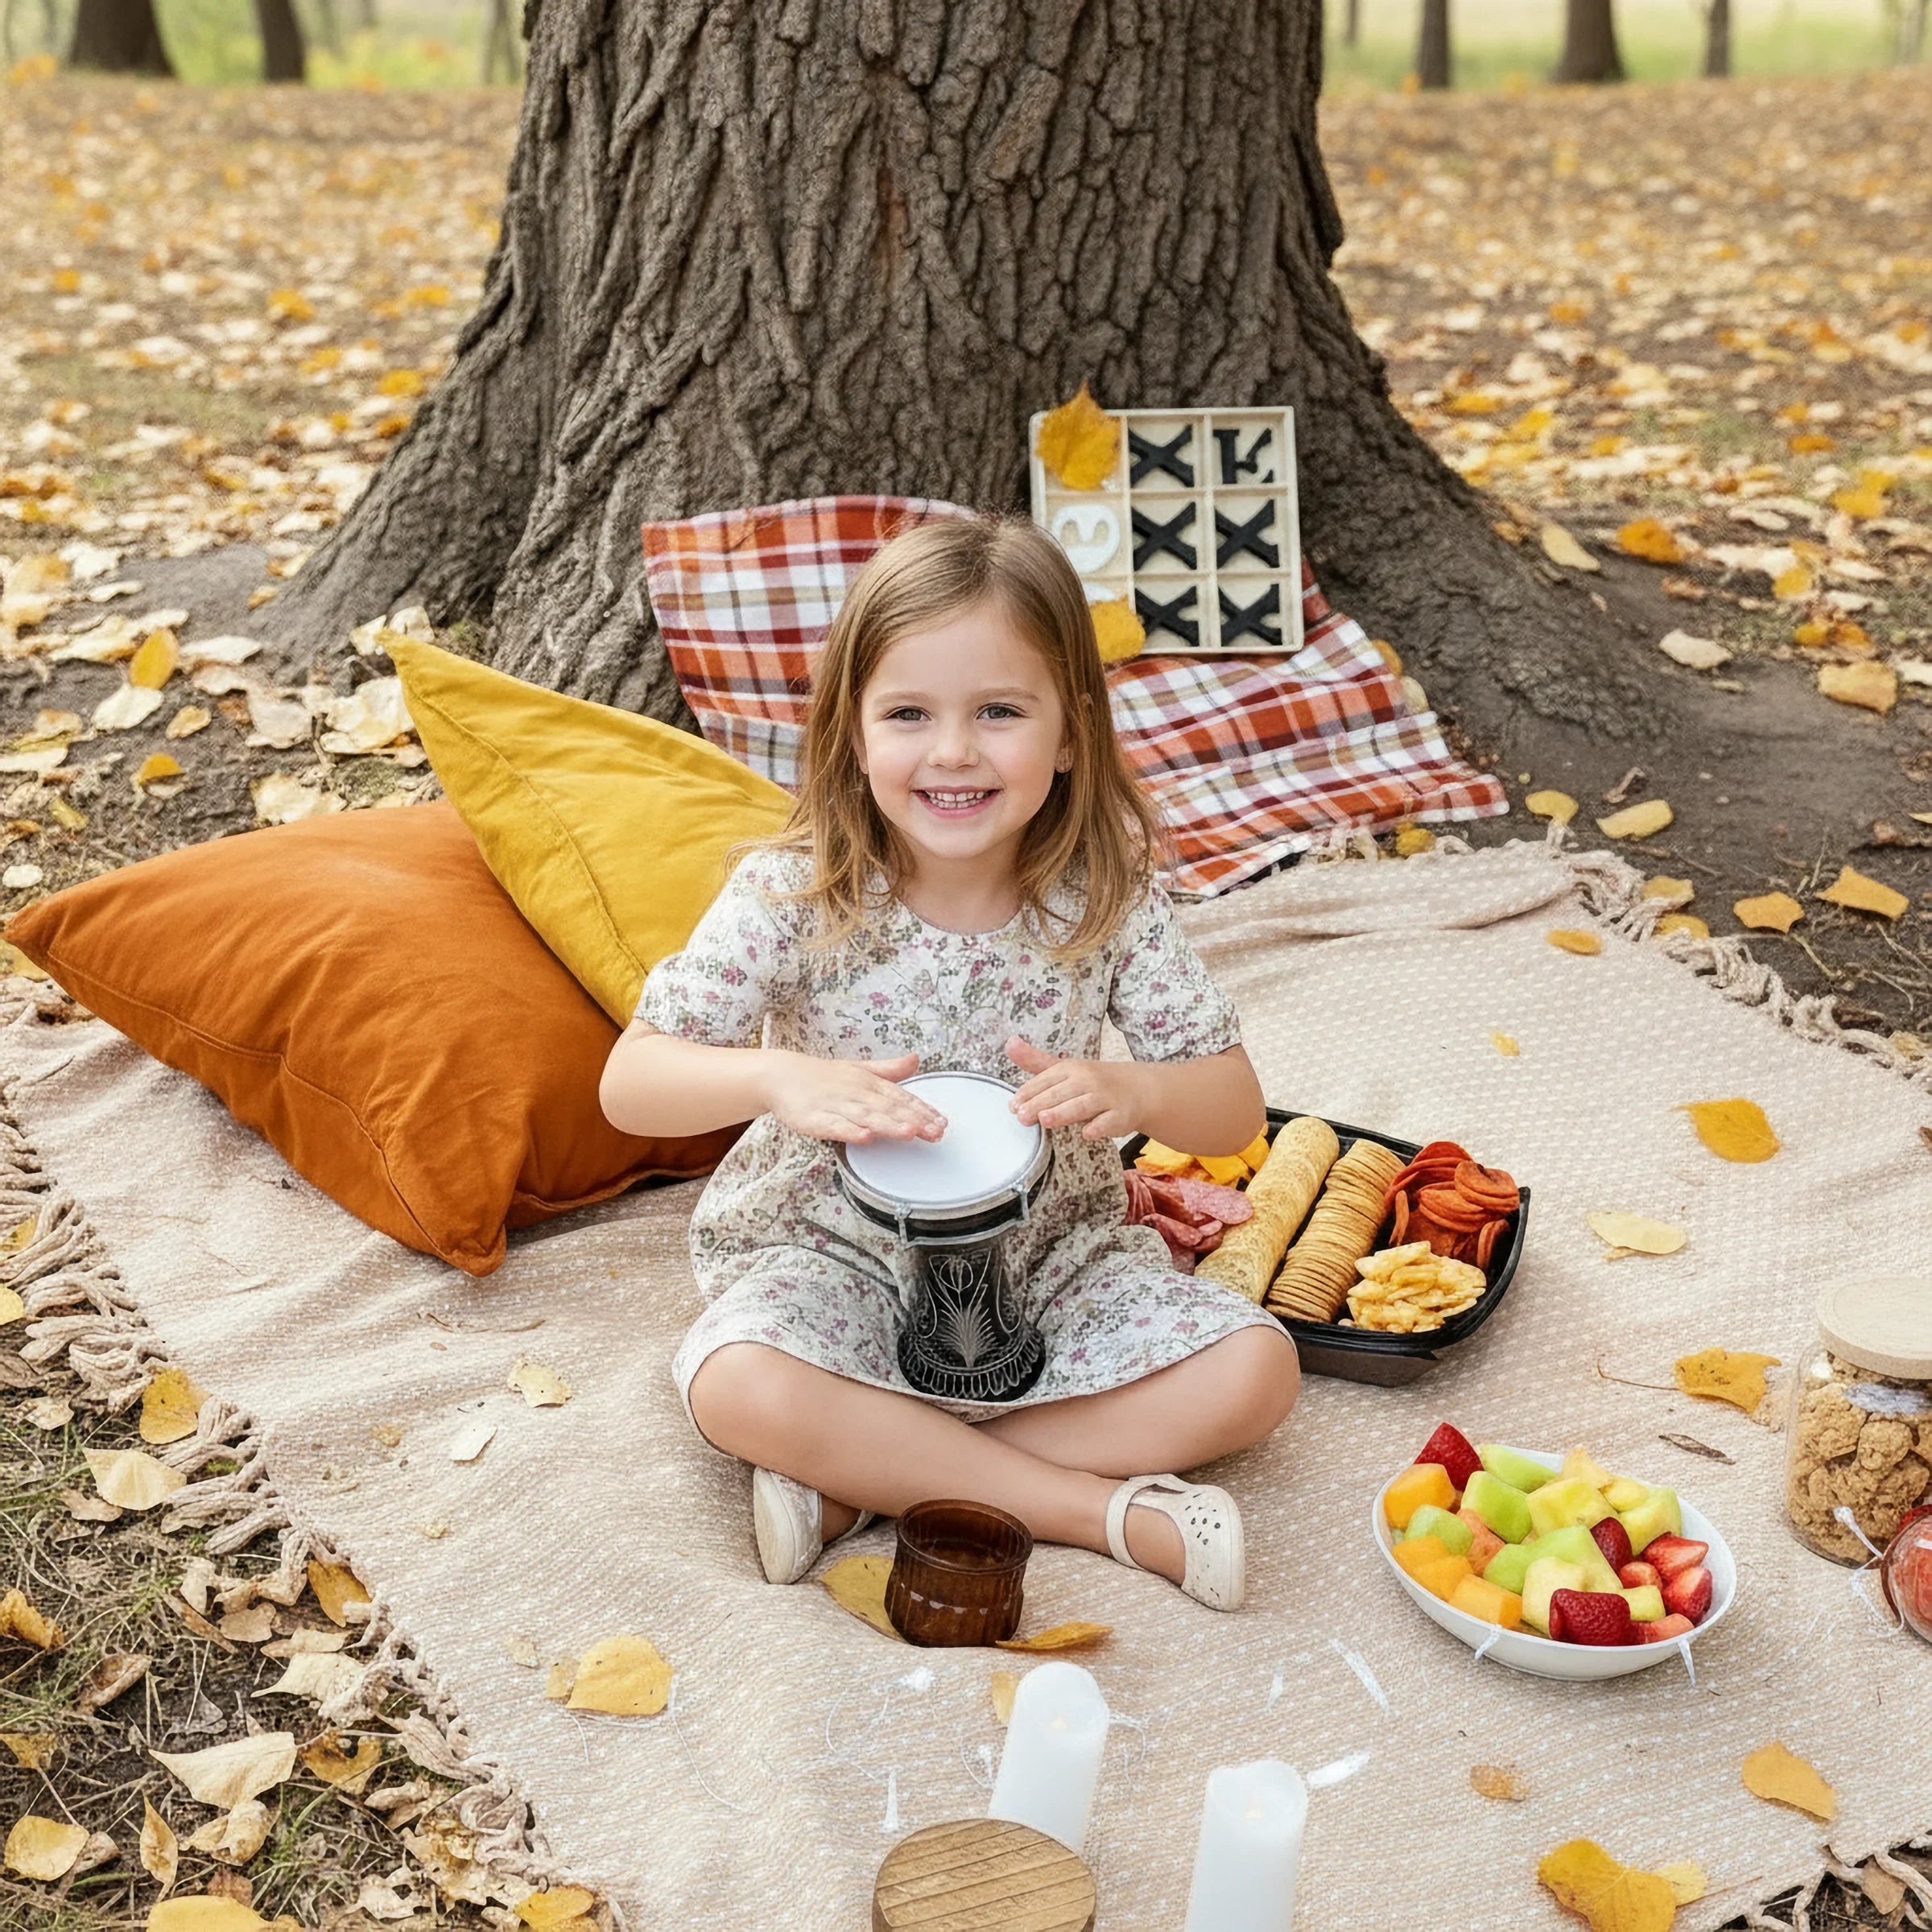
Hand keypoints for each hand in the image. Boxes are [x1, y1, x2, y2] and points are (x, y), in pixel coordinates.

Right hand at [761, 1050, 947, 1145]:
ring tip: (909, 1132)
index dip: (923, 1110)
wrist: (781, 1075)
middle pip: (888, 1108)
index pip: (901, 1097)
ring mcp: (835, 1105)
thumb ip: (889, 1069)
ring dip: (888, 1124)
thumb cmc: (822, 1076)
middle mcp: (856, 1092)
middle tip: (936, 1132)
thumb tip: (916, 1060)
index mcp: (868, 1082)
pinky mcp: (815, 1118)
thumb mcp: (859, 1069)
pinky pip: (834, 1126)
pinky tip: (865, 1137)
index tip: (942, 1123)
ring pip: (866, 1116)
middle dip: (914, 1120)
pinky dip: (850, 1131)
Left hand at [1005, 1036, 1146, 1140]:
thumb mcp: (1064, 1069)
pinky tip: (1087, 1133)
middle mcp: (1088, 1081)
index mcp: (1071, 1069)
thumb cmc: (1092, 1082)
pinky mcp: (1120, 1115)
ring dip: (1064, 1112)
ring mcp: (1105, 1098)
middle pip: (1061, 1093)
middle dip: (1040, 1104)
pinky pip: (1109, 1122)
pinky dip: (1099, 1127)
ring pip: (1082, 1105)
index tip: (1013, 1106)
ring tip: (1045, 1120)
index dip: (1029, 1093)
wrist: (1136, 1088)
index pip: (1046, 1080)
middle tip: (1022, 1116)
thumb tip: (1009, 1043)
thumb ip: (1035, 1061)